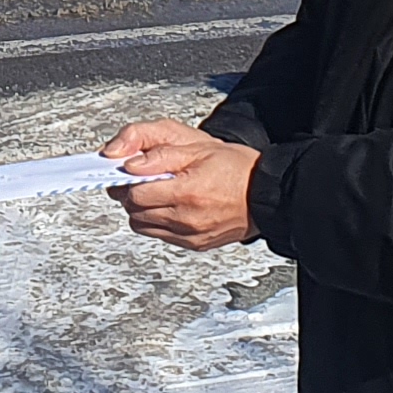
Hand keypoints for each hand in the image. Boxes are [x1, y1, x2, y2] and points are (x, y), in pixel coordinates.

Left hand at [111, 120, 260, 251]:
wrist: (266, 194)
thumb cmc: (237, 169)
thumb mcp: (198, 148)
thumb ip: (161, 156)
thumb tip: (131, 165)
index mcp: (186, 192)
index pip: (135, 195)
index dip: (127, 182)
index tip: (129, 172)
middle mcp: (187, 219)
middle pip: (135, 213)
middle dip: (132, 195)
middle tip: (142, 180)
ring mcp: (190, 235)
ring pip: (144, 227)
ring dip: (143, 210)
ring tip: (158, 193)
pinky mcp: (195, 244)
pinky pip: (161, 235)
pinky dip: (158, 222)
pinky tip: (171, 206)